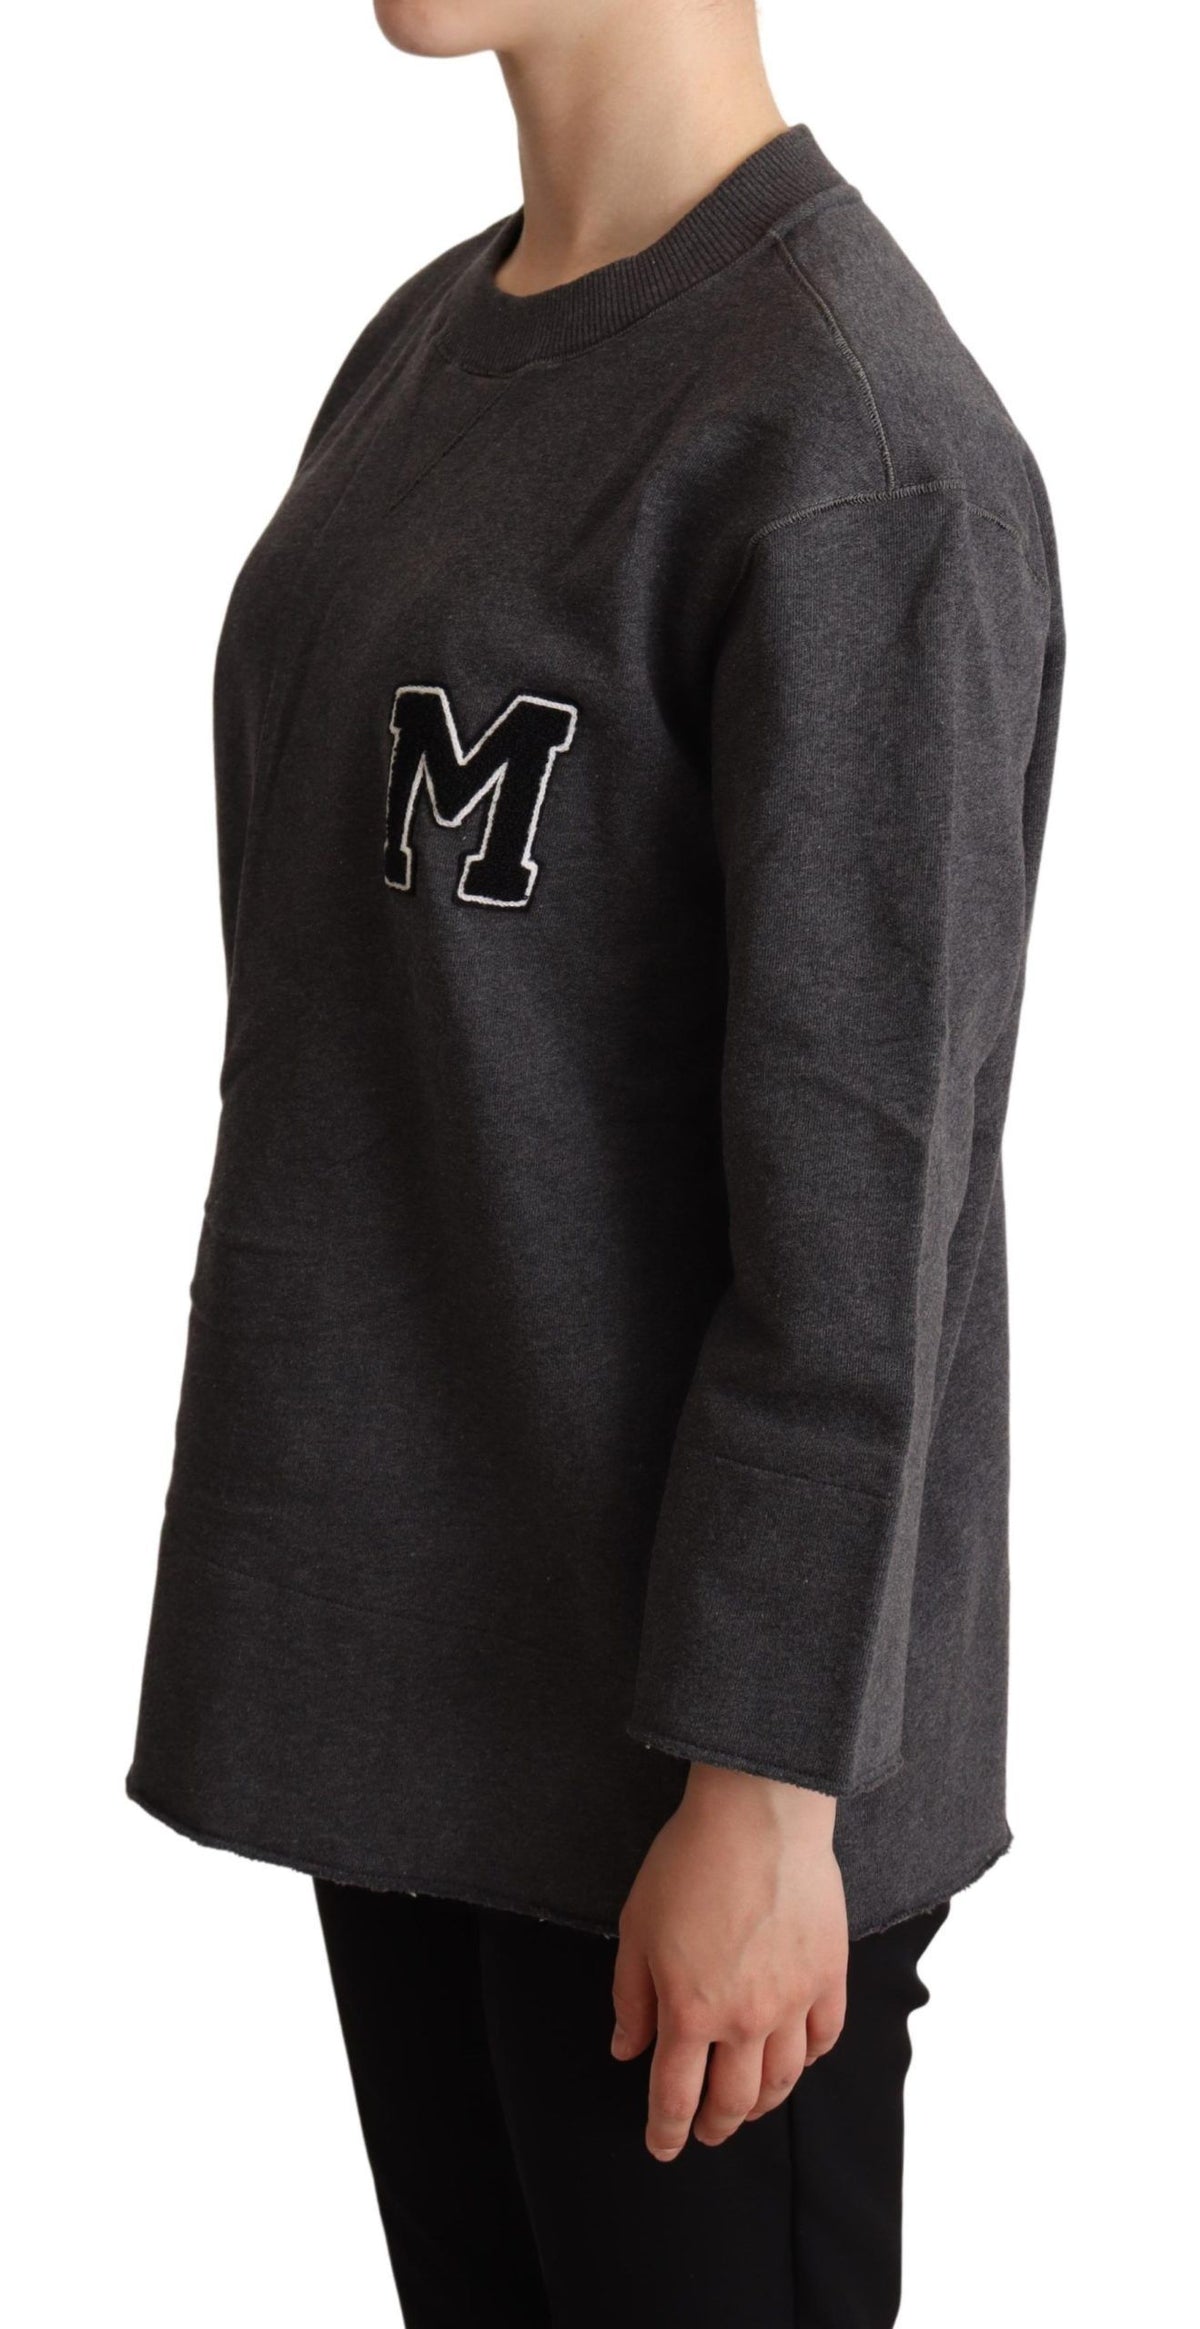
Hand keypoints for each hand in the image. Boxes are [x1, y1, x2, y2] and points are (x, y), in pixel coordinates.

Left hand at [611, 1761, 846, 2160]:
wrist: (758, 1816)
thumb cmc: (688, 1863)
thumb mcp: (636, 1928)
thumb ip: (632, 1998)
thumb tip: (627, 2049)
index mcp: (691, 2012)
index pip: (676, 2095)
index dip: (666, 2130)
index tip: (662, 2146)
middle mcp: (746, 2019)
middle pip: (735, 2101)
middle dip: (715, 2126)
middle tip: (705, 2133)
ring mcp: (794, 2000)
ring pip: (784, 2079)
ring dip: (763, 2105)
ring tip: (749, 2108)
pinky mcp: (829, 1974)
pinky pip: (825, 2036)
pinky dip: (810, 2059)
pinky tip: (797, 2059)